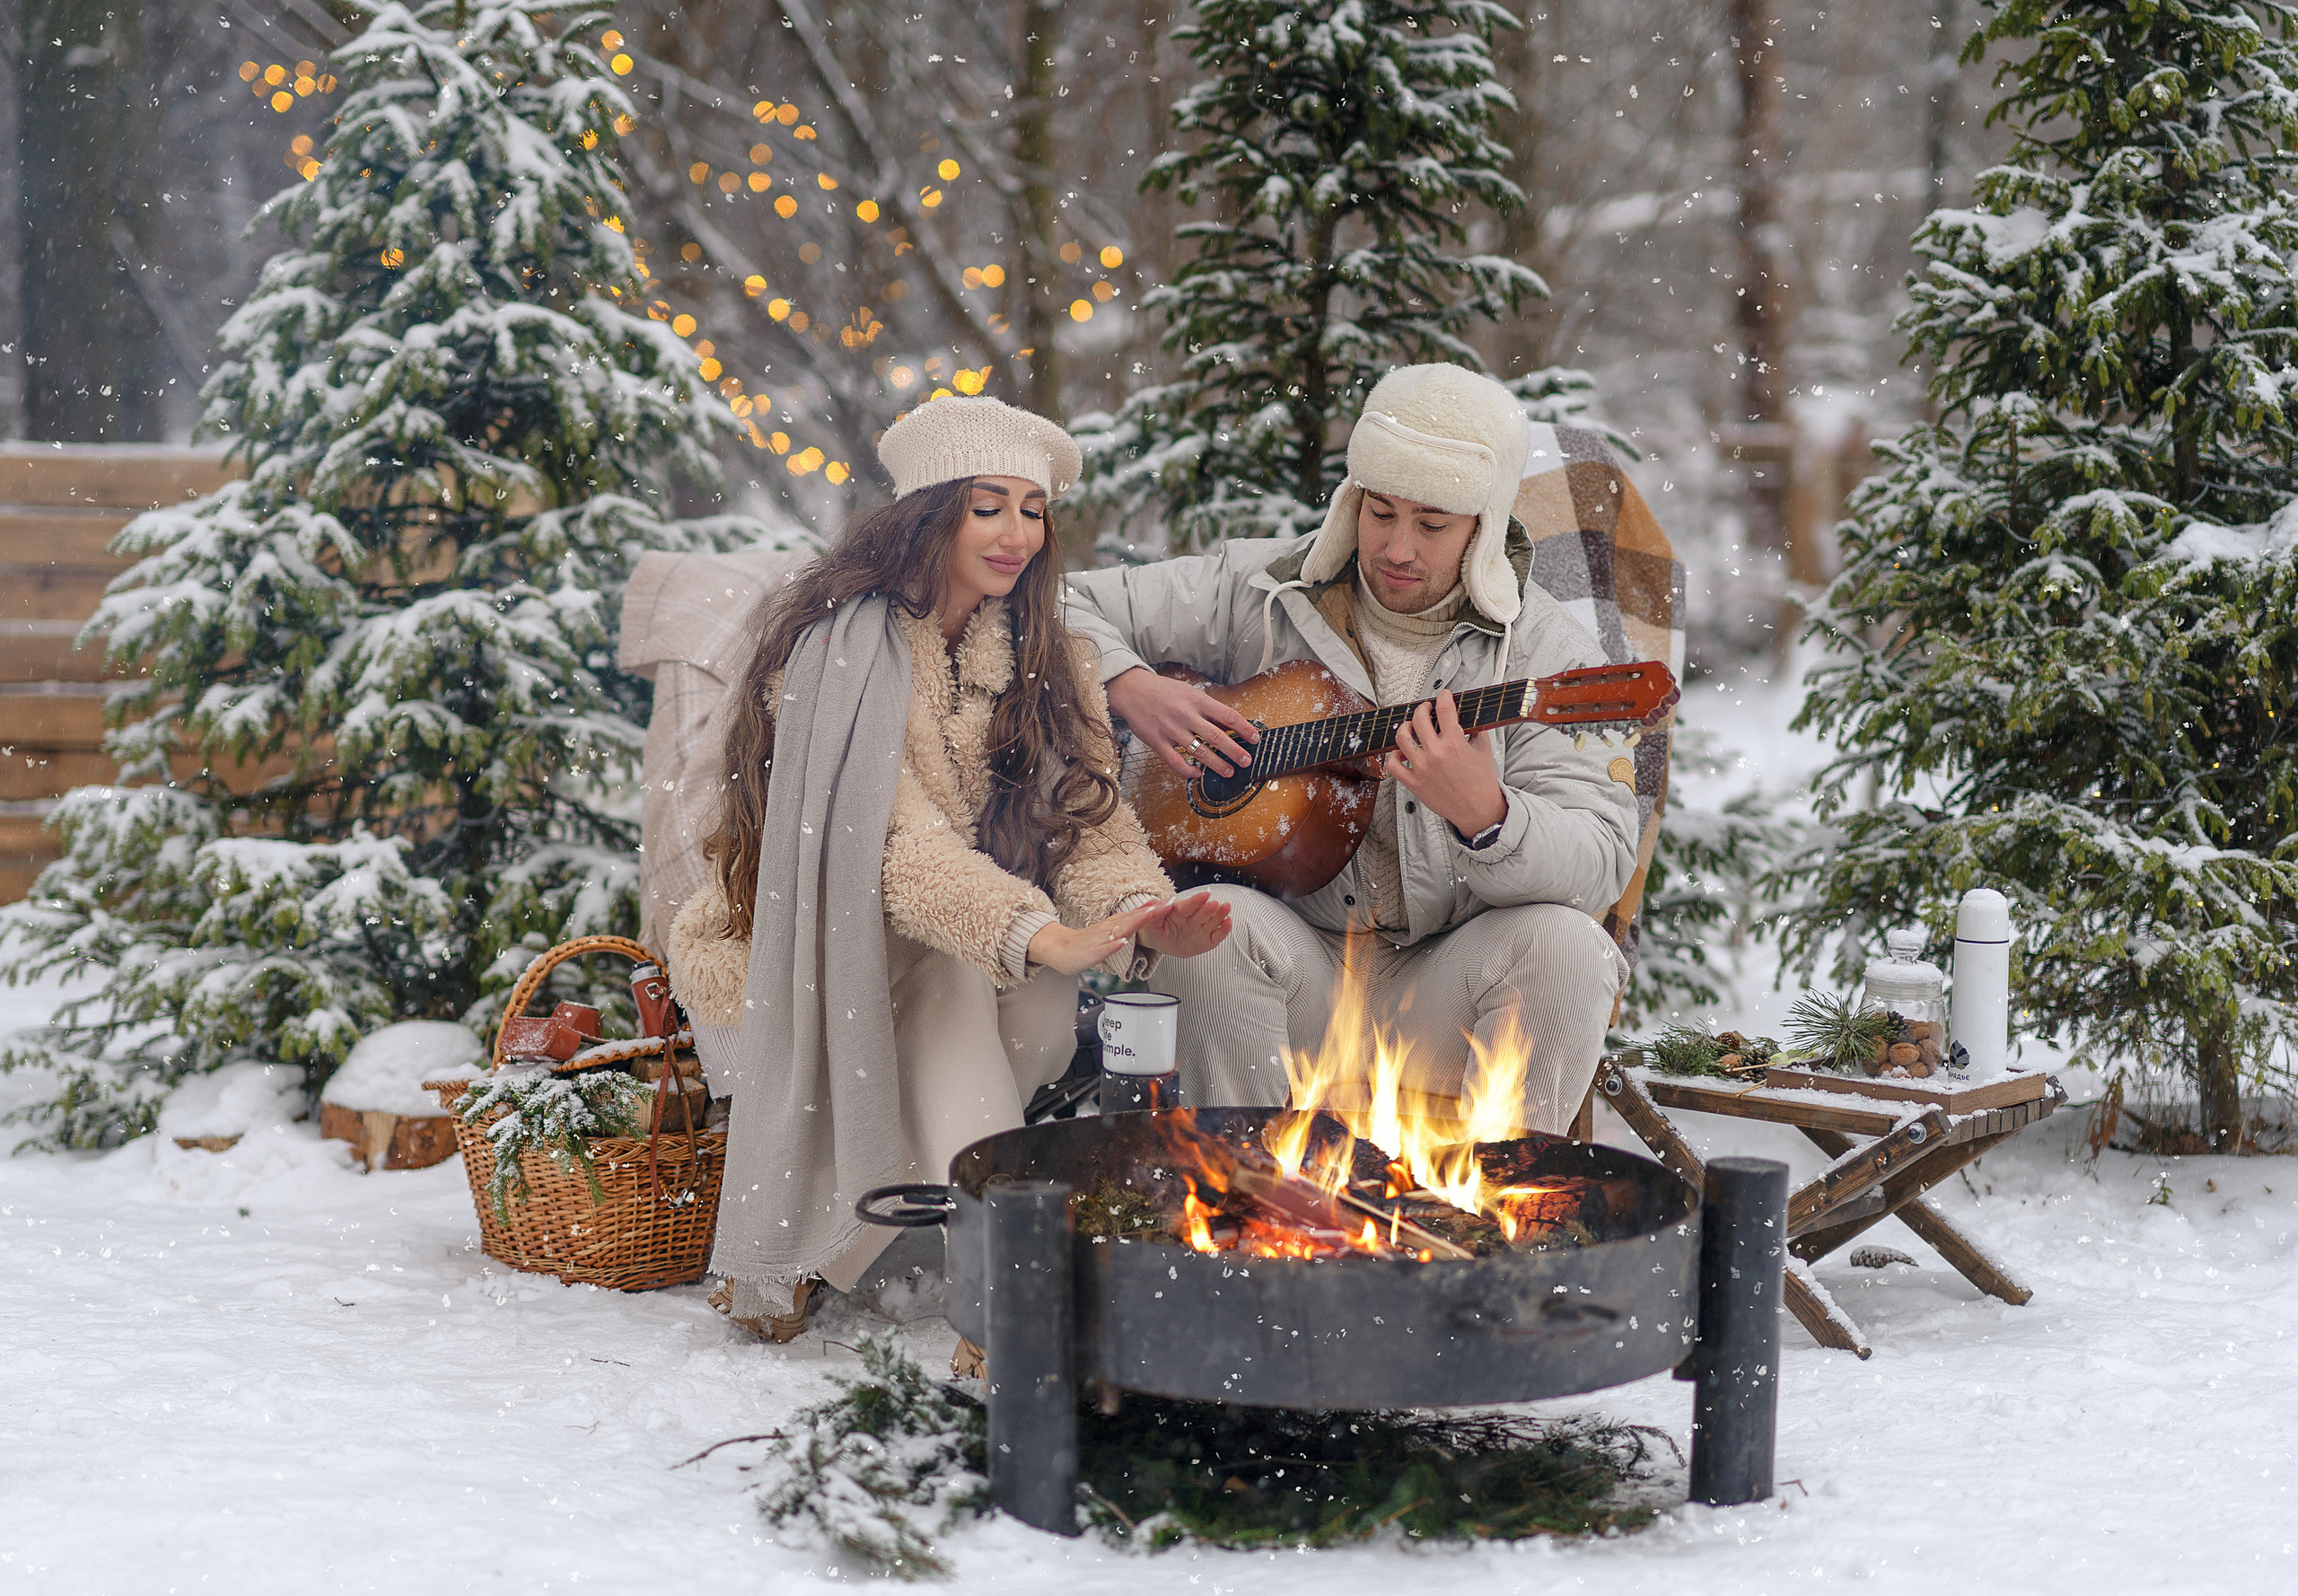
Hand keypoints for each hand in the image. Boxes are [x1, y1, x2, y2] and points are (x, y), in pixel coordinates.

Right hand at [1026, 903, 1161, 975]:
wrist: (1059, 948)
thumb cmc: (1085, 942)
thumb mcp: (1111, 932)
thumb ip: (1127, 925)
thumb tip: (1146, 916)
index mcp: (1116, 924)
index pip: (1139, 914)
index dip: (1157, 908)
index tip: (1174, 901)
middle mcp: (1110, 927)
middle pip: (1135, 917)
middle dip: (1153, 911)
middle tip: (1170, 903)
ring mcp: (1100, 939)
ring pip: (1121, 929)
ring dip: (1137, 921)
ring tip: (1151, 915)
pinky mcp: (1091, 952)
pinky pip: (1104, 949)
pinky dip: (1113, 945)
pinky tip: (1122, 942)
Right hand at [1105, 667, 1259, 778]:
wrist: (1133, 691)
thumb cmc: (1164, 691)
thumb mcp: (1189, 692)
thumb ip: (1208, 708)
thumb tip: (1230, 725)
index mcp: (1197, 700)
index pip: (1227, 716)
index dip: (1244, 729)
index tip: (1255, 739)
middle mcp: (1185, 715)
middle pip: (1217, 737)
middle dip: (1235, 752)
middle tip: (1246, 761)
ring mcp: (1171, 730)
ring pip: (1199, 752)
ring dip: (1217, 765)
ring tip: (1229, 771)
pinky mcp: (1157, 742)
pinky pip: (1176, 762)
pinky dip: (1189, 770)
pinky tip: (1198, 773)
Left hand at [1134, 890, 1233, 958]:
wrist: (1161, 942)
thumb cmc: (1155, 929)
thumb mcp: (1149, 921)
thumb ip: (1153, 912)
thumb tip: (1158, 902)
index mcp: (1179, 911)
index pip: (1188, 905)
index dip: (1196, 900)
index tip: (1205, 894)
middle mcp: (1193, 918)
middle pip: (1202, 913)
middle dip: (1210, 908)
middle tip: (1217, 904)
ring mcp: (1200, 929)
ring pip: (1212, 921)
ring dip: (1220, 915)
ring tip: (1227, 907)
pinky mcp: (1207, 941)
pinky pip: (1216, 936)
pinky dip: (1223, 930)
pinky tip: (1229, 922)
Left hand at [1385, 690, 1505, 837]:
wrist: (1478, 810)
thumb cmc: (1481, 782)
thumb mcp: (1484, 750)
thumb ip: (1474, 730)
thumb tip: (1464, 716)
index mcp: (1455, 745)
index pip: (1444, 710)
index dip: (1443, 697)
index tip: (1443, 695)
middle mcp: (1436, 755)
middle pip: (1419, 720)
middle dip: (1423, 708)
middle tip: (1426, 709)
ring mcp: (1422, 769)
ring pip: (1402, 738)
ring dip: (1406, 727)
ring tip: (1411, 726)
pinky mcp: (1414, 783)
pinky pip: (1393, 765)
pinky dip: (1394, 756)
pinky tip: (1402, 752)